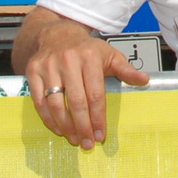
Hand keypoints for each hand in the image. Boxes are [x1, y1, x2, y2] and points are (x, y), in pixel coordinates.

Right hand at [22, 21, 149, 149]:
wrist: (57, 34)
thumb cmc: (86, 49)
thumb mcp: (109, 55)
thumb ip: (126, 70)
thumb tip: (145, 80)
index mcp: (90, 57)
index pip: (95, 94)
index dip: (98, 117)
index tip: (101, 134)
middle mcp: (68, 60)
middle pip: (76, 101)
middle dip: (83, 126)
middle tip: (87, 143)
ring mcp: (48, 66)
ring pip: (55, 103)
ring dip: (65, 126)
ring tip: (74, 138)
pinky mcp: (32, 71)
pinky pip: (39, 101)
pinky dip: (48, 118)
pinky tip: (58, 128)